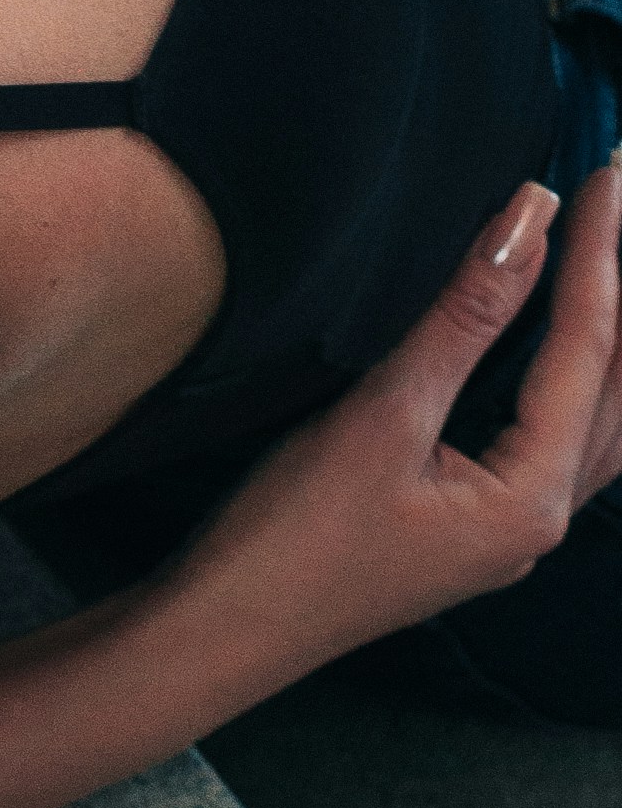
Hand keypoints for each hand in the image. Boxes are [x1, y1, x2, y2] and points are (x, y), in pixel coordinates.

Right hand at [181, 158, 621, 674]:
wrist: (225, 633)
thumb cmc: (289, 541)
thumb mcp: (379, 417)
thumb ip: (464, 318)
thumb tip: (529, 221)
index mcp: (531, 500)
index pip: (587, 350)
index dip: (598, 254)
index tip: (606, 173)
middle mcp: (542, 519)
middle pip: (619, 388)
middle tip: (621, 201)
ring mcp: (512, 529)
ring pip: (602, 420)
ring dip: (613, 339)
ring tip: (612, 263)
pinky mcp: (477, 527)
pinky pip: (564, 439)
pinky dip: (579, 379)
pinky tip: (570, 349)